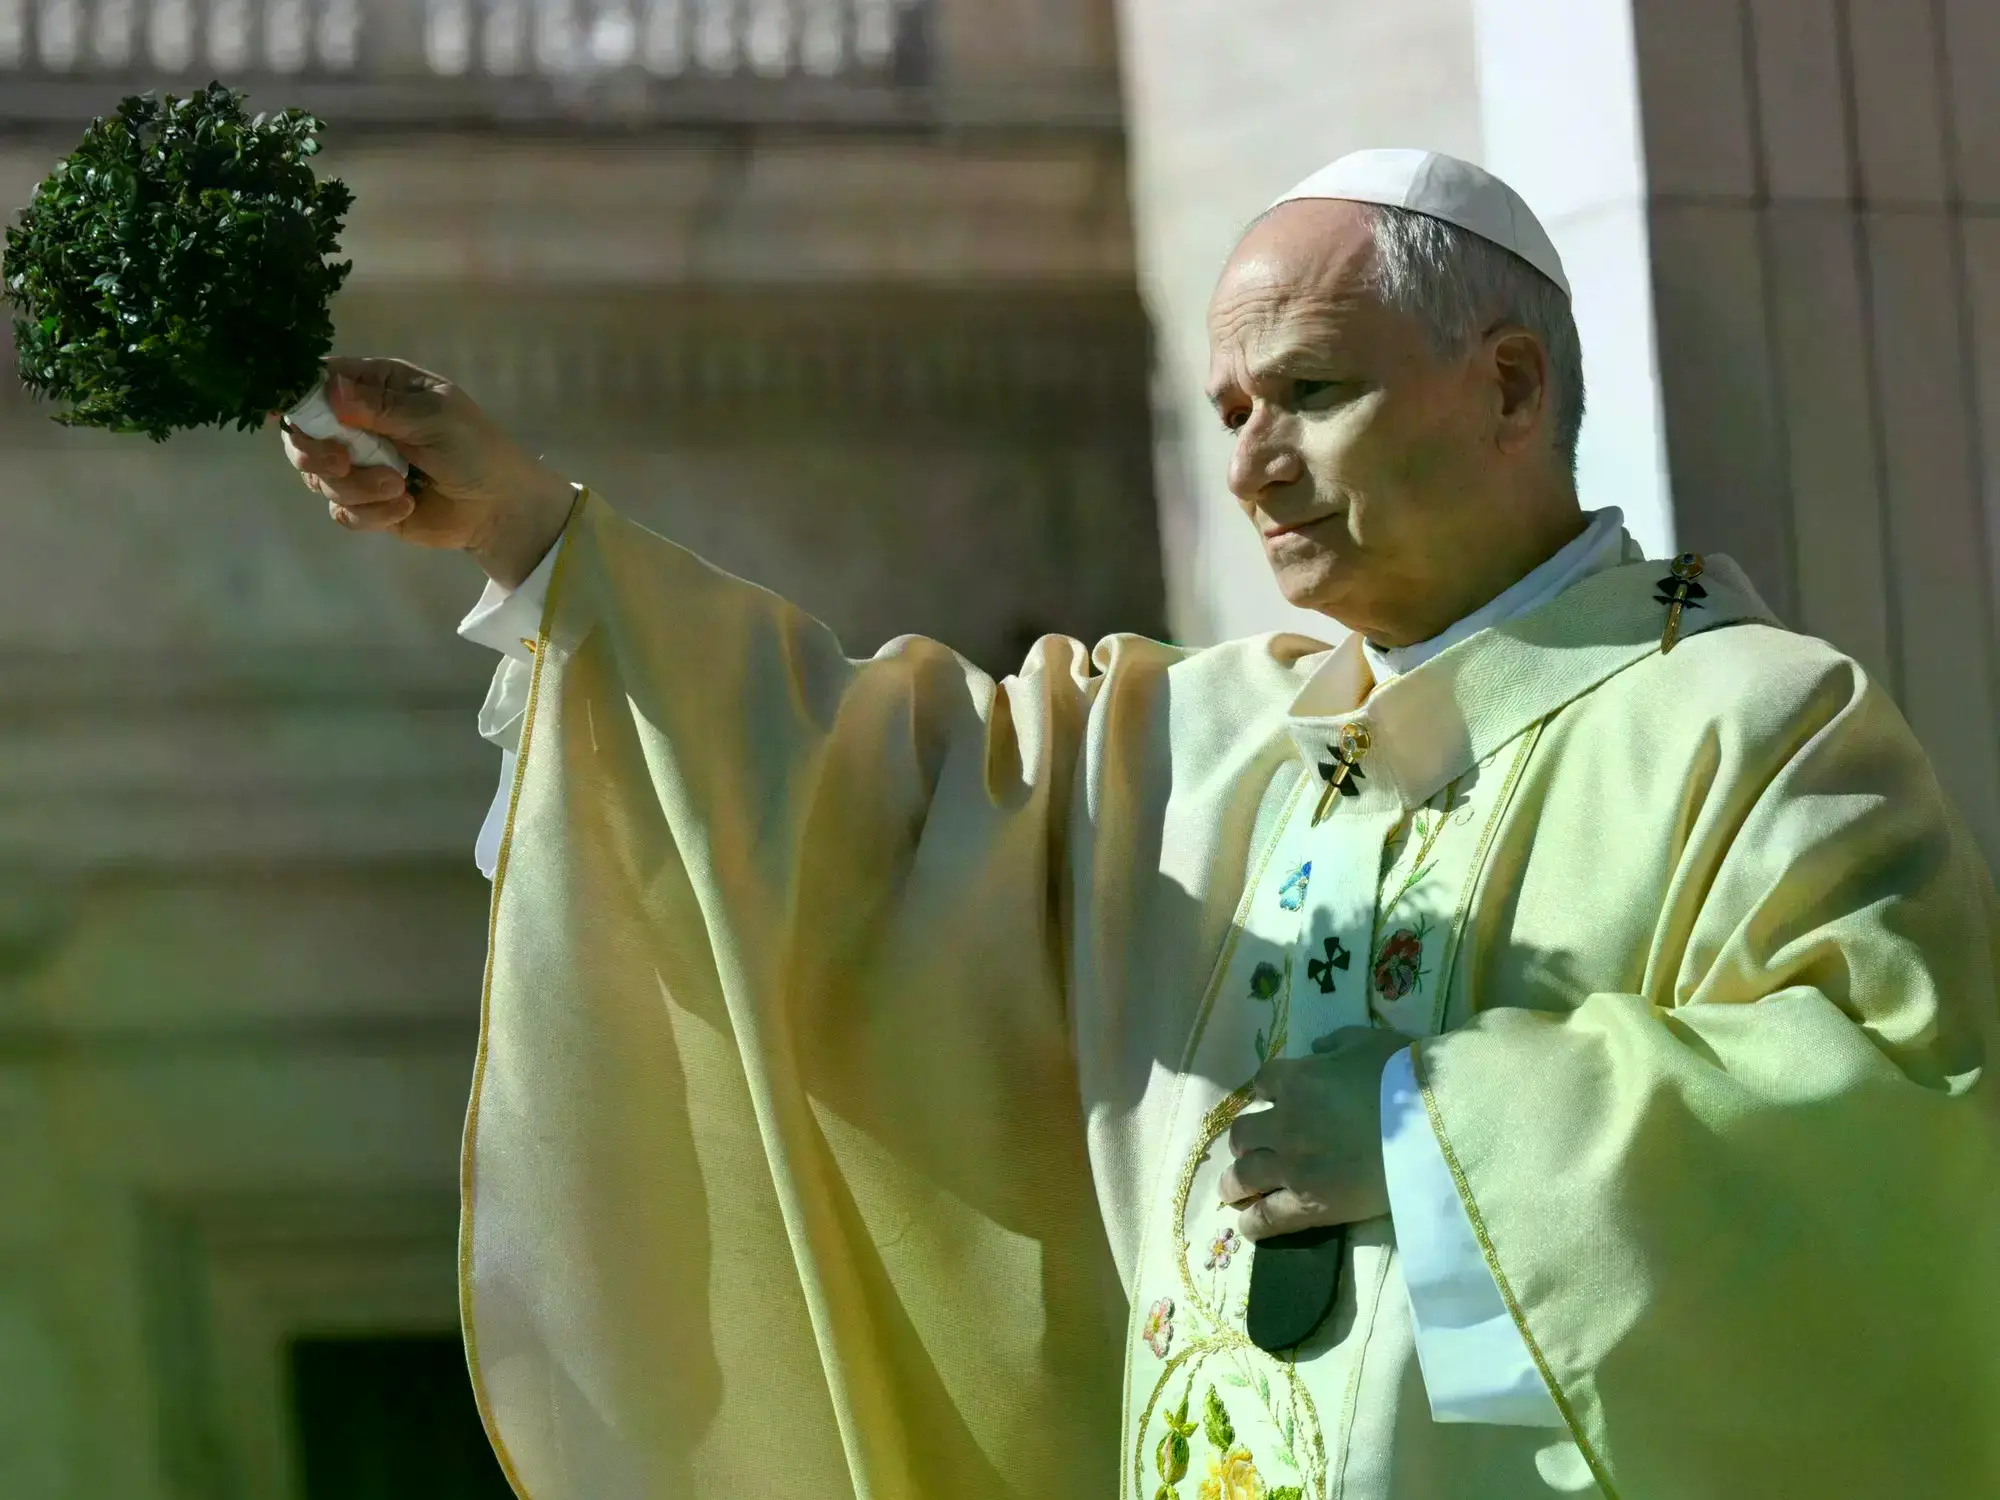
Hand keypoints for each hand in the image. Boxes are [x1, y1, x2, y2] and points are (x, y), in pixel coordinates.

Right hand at [274, 356, 577, 586]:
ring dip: (356, 487)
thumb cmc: (476, 449)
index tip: (287, 414)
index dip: (298, 396)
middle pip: (303, 434)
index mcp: (378, 387)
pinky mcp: (367, 504)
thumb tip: (329, 389)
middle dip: (314, 452)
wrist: (501, 508)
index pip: (319, 381)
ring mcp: (361, 466)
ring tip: (399, 487)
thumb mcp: (435, 417)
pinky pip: (341, 511)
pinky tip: (405, 508)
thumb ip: (381, 405)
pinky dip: (369, 513)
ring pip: (320, 478)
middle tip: (342, 463)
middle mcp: (360, 423)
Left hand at [1219, 1026, 1410, 1239]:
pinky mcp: (1310, 1204)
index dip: (1266, 1090)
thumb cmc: (1405, 1078)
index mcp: (1298, 1080)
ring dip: (1235, 1182)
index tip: (1271, 1099)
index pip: (1263, 1081)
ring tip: (1234, 1190)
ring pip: (1244, 1175)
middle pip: (1243, 1133)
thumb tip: (1318, 1049)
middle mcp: (1286, 1123)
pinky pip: (1268, 1217)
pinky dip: (1254, 1222)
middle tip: (1251, 1150)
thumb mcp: (1369, 1042)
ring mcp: (1294, 1166)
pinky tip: (1249, 1224)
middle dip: (1245, 1141)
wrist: (1432, 1127)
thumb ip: (1336, 1043)